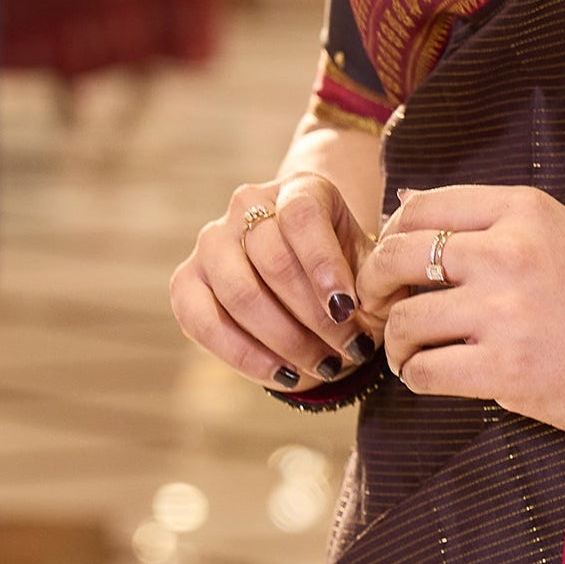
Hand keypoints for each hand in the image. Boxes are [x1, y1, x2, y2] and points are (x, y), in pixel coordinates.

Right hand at [170, 169, 376, 393]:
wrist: (310, 275)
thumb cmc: (348, 270)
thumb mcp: (372, 266)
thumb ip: (378, 278)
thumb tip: (367, 302)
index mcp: (298, 189)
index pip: (301, 215)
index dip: (322, 263)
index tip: (347, 308)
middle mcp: (246, 206)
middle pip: (271, 259)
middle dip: (314, 315)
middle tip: (349, 350)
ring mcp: (210, 242)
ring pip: (239, 293)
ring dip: (286, 340)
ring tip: (326, 366)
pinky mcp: (186, 282)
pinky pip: (203, 323)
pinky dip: (246, 356)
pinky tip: (286, 374)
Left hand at [356, 185, 564, 431]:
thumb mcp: (551, 229)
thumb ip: (482, 215)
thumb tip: (402, 205)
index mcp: (522, 211)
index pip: (421, 207)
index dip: (391, 234)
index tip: (392, 260)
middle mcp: (510, 254)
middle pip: (397, 256)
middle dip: (372, 283)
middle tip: (377, 303)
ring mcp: (505, 313)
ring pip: (404, 319)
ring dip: (395, 340)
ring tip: (410, 349)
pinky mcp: (503, 369)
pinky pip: (424, 371)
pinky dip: (416, 376)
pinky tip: (428, 373)